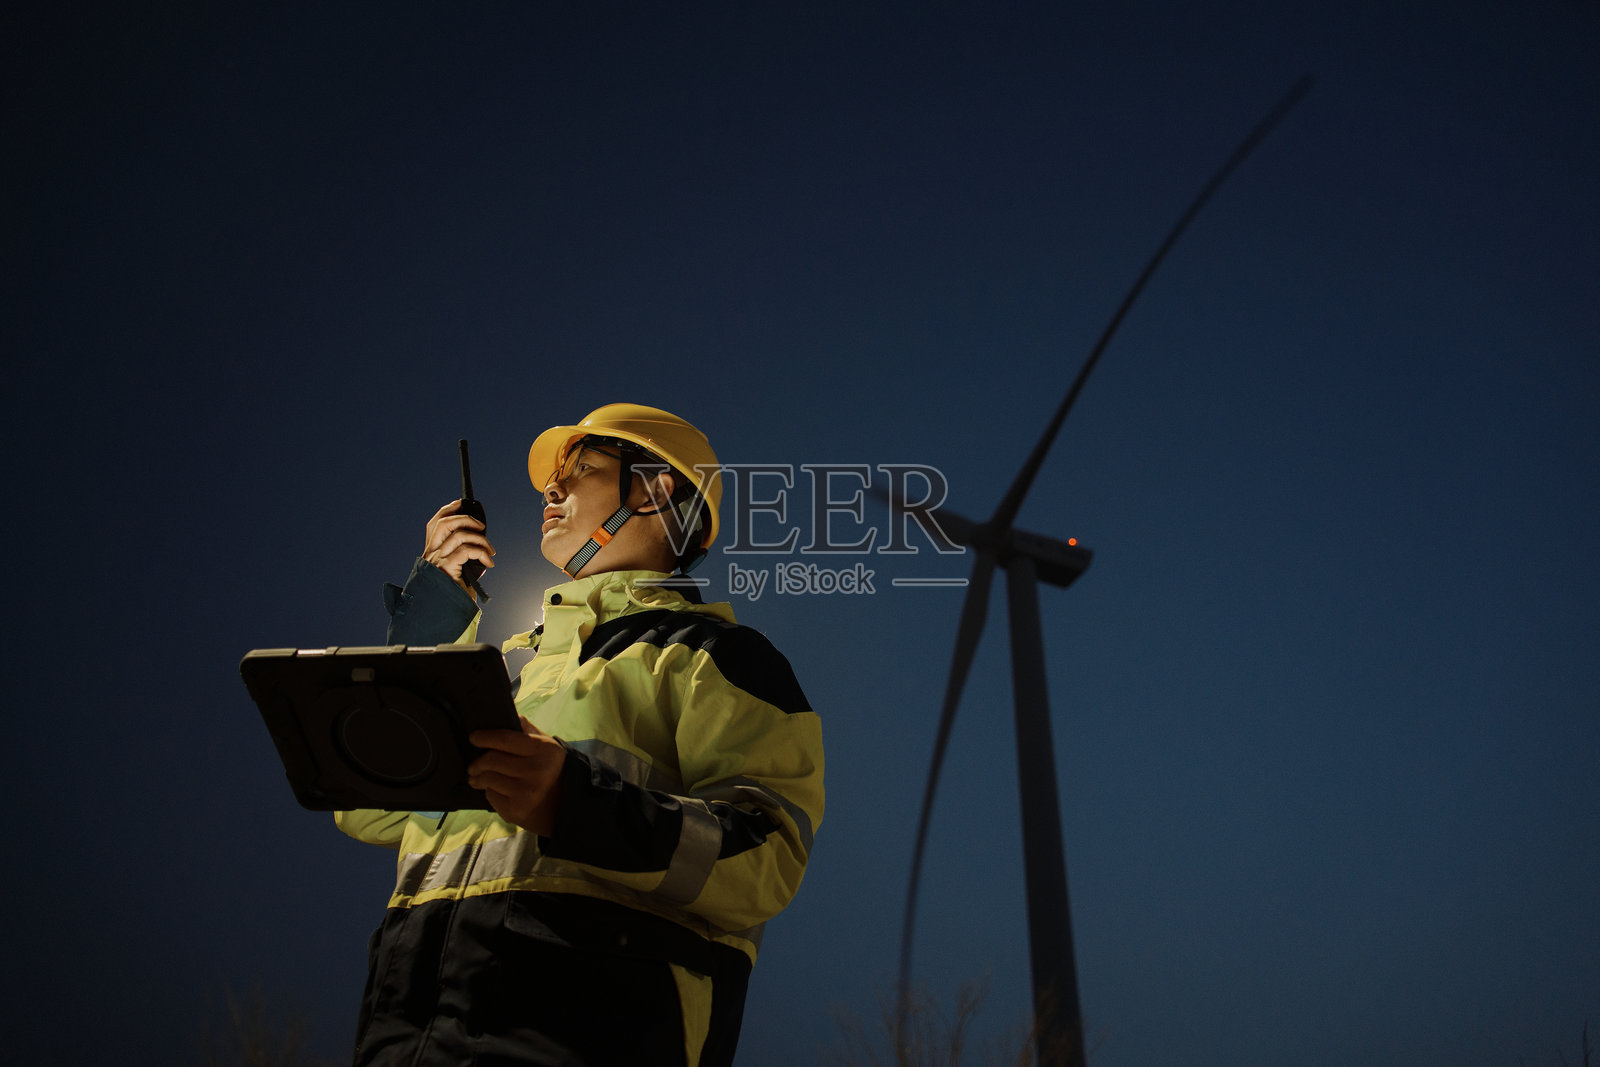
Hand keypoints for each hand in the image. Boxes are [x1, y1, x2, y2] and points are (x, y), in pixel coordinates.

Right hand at [423, 500, 494, 595]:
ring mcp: (438, 561)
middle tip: (482, 527)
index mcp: (431, 552)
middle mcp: (431, 554)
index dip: (448, 509)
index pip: (435, 523)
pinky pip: (467, 550)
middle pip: (445, 523)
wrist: (447, 614)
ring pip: (459, 535)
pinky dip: (482, 553)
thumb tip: (480, 540)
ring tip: (490, 551)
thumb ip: (462, 553)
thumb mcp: (459, 569)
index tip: (462, 504)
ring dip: (481, 540)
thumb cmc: (455, 594)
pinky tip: (489, 563)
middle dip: (466, 519)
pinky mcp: (447, 569)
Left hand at [467, 719, 565, 834]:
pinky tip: (496, 791)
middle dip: (477, 762)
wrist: (564, 805)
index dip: (485, 738)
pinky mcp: (516, 810)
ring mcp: (526, 792)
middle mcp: (537, 770)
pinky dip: (489, 792)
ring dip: (478, 778)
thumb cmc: (549, 769)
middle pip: (491, 760)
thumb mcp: (545, 745)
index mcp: (544, 750)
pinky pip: (490, 796)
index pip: (505, 739)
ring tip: (478, 778)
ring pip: (487, 778)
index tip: (473, 738)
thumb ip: (526, 729)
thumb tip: (506, 711)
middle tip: (473, 765)